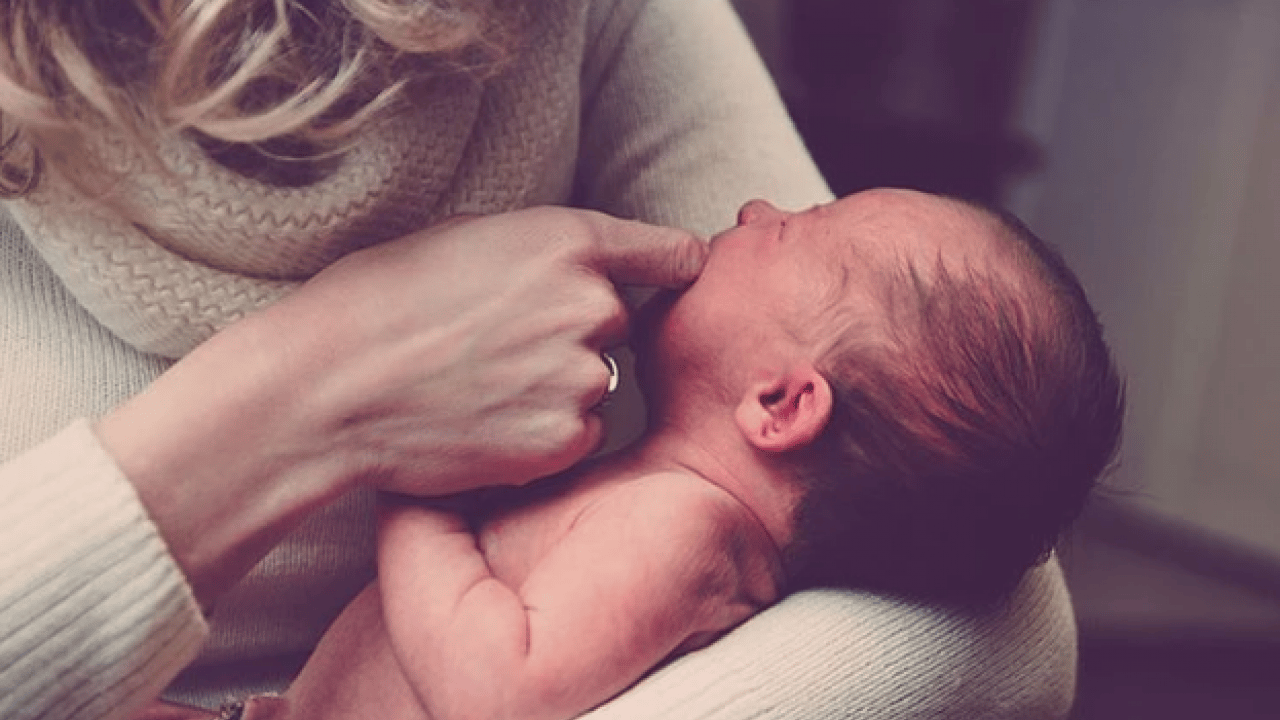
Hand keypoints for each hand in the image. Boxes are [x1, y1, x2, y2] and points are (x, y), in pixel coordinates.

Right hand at [95, 206, 703, 601]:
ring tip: (483, 386)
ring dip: (560, 387)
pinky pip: (580, 433)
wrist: (330, 388)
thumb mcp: (466, 237)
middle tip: (502, 345)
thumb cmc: (378, 300)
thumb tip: (587, 266)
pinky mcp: (564, 439)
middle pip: (618, 321)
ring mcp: (581, 377)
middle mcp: (591, 305)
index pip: (673, 254)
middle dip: (576, 332)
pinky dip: (545, 434)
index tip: (666, 280)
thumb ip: (544, 249)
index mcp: (568, 241)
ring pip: (598, 382)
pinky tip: (486, 423)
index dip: (668, 269)